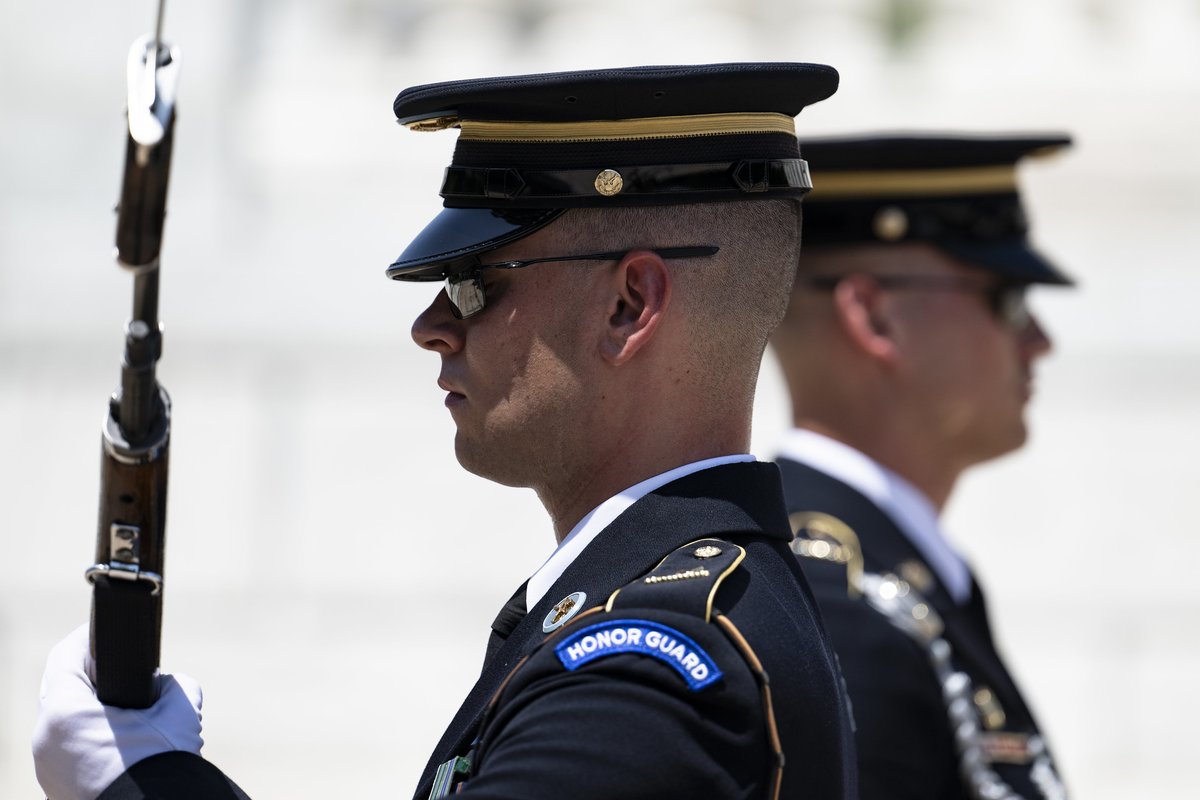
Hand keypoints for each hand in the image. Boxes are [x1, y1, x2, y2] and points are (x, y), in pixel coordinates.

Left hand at [32, 624, 203, 799]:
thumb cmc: (163, 762)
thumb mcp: (179, 707)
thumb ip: (172, 683)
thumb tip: (165, 684)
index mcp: (65, 713)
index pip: (65, 657)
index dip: (87, 639)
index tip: (105, 634)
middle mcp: (45, 740)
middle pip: (61, 690)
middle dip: (90, 678)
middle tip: (120, 672)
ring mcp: (48, 769)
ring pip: (63, 724)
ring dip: (88, 712)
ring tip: (124, 712)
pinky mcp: (57, 790)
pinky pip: (67, 753)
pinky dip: (88, 741)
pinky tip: (120, 744)